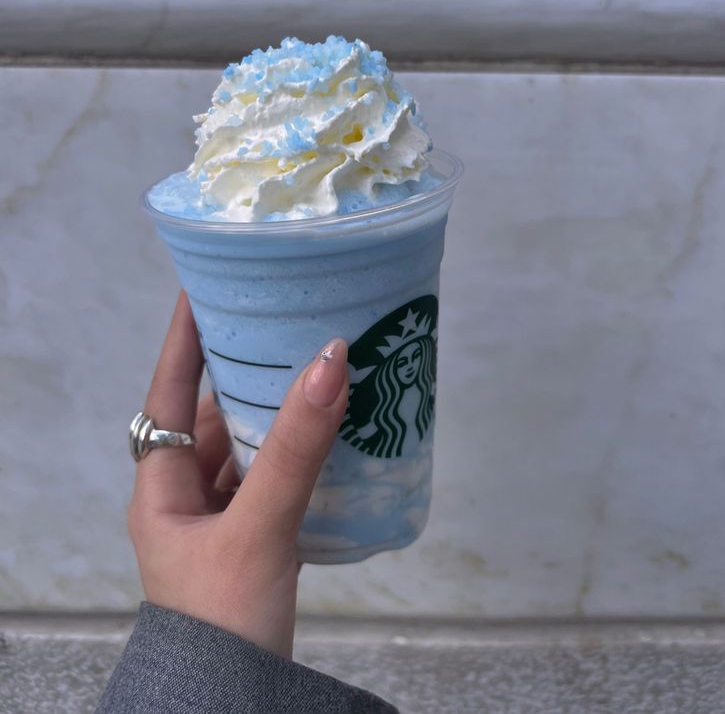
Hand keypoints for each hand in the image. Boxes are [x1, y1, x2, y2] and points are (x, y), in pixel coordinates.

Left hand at [127, 291, 347, 658]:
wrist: (230, 704)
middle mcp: (184, 495)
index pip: (167, 391)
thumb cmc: (223, 615)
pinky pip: (273, 480)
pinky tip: (331, 438)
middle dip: (246, 369)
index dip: (185, 337)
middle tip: (285, 322)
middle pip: (212, 414)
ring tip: (317, 368)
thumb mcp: (258, 526)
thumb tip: (329, 359)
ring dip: (278, 414)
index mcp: (162, 485)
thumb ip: (295, 449)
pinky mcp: (252, 540)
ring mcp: (218, 519)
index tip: (204, 285)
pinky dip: (298, 455)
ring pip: (248, 448)